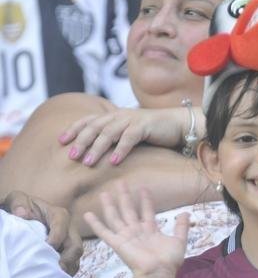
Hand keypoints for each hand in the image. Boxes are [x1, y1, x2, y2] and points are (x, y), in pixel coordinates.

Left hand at [1, 191, 82, 274]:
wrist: (24, 218)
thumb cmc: (22, 208)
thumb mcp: (17, 199)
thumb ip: (18, 203)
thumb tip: (23, 214)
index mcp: (58, 214)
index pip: (62, 225)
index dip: (57, 237)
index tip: (47, 247)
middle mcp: (69, 230)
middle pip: (76, 245)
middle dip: (68, 258)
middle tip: (58, 269)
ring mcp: (69, 243)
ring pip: (76, 258)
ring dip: (68, 268)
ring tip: (56, 277)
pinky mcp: (66, 255)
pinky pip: (71, 266)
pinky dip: (66, 273)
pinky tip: (54, 277)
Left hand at [58, 107, 197, 165]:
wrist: (176, 124)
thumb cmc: (151, 132)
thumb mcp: (128, 132)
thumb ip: (113, 137)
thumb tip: (95, 150)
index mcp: (113, 116)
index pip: (88, 120)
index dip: (73, 129)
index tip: (60, 141)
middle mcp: (119, 115)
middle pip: (94, 127)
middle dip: (81, 141)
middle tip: (71, 156)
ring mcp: (131, 120)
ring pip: (109, 132)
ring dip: (97, 148)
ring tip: (88, 162)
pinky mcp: (145, 126)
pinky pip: (129, 138)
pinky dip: (120, 149)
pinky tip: (113, 161)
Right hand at [83, 183, 188, 277]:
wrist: (159, 272)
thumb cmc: (169, 260)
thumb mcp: (179, 241)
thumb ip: (181, 227)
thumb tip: (187, 213)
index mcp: (150, 231)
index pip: (146, 211)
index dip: (145, 199)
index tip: (143, 187)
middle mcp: (136, 232)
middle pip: (128, 210)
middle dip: (125, 196)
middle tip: (121, 182)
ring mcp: (126, 237)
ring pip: (115, 217)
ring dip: (109, 205)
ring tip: (104, 193)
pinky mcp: (117, 243)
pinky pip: (104, 232)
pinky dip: (95, 223)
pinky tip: (88, 214)